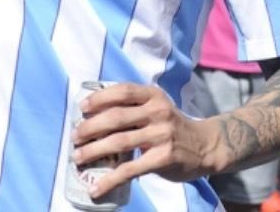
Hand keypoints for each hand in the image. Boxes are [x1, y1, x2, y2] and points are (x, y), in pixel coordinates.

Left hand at [73, 83, 217, 195]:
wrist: (205, 146)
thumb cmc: (172, 126)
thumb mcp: (158, 108)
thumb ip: (134, 108)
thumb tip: (94, 116)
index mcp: (154, 96)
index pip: (122, 91)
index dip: (99, 98)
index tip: (82, 108)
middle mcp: (158, 112)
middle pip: (116, 117)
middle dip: (90, 128)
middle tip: (75, 137)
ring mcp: (161, 135)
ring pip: (119, 142)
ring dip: (94, 151)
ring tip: (78, 158)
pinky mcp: (162, 158)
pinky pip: (129, 170)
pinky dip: (109, 180)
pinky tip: (96, 188)